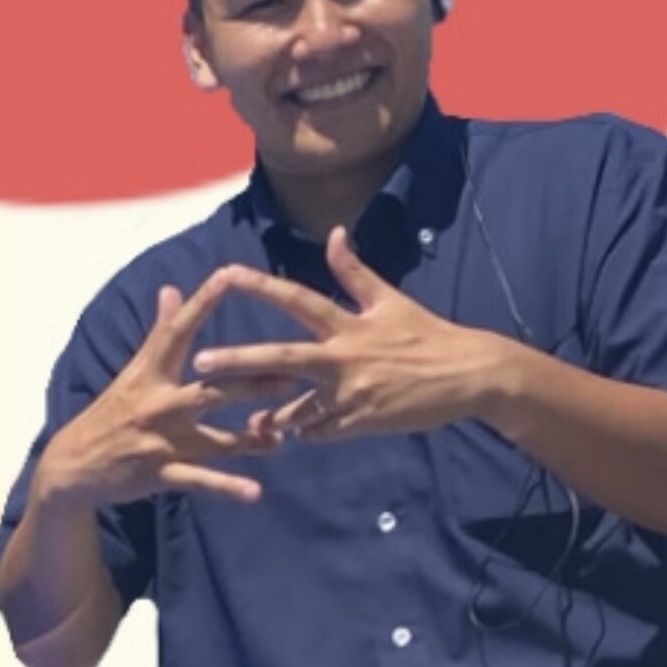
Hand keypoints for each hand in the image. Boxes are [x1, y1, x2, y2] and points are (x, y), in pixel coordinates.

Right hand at [38, 271, 293, 506]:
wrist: (71, 466)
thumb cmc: (112, 412)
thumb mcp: (132, 372)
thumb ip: (159, 332)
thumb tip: (171, 289)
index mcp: (149, 374)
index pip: (177, 332)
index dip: (201, 303)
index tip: (227, 276)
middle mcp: (157, 404)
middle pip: (211, 390)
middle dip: (252, 384)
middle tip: (292, 375)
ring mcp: (159, 442)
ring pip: (215, 440)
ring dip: (251, 439)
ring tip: (282, 436)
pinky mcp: (160, 474)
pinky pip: (200, 481)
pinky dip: (228, 488)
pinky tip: (255, 493)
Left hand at [193, 227, 503, 439]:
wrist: (466, 376)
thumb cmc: (426, 334)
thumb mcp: (390, 300)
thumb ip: (354, 271)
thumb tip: (334, 233)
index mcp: (348, 324)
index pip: (297, 299)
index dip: (261, 285)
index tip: (225, 273)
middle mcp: (344, 359)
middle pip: (282, 359)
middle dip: (238, 362)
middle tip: (200, 366)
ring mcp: (351, 395)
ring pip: (295, 409)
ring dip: (271, 416)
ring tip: (251, 421)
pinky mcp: (361, 424)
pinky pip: (320, 433)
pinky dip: (306, 432)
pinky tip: (297, 433)